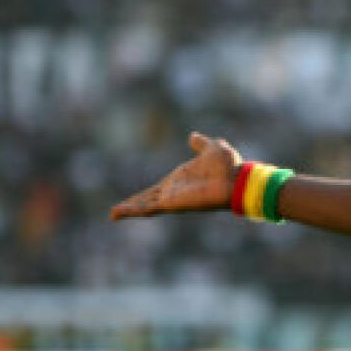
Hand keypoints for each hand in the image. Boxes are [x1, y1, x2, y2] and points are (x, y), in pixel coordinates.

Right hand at [110, 132, 241, 219]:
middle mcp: (174, 191)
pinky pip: (149, 207)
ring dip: (129, 208)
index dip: (145, 194)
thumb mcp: (212, 148)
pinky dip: (133, 209)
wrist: (237, 179)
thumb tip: (193, 136)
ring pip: (145, 205)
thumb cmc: (229, 166)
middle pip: (148, 199)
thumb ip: (201, 144)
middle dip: (133, 204)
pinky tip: (118, 212)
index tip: (134, 199)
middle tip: (116, 211)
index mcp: (181, 179)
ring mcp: (172, 198)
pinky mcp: (172, 203)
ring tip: (113, 214)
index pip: (158, 189)